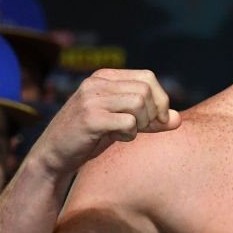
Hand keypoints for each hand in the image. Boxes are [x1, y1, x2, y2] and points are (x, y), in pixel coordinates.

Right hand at [34, 69, 181, 176]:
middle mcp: (97, 82)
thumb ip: (150, 120)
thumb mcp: (123, 124)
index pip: (148, 77)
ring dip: (140, 123)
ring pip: (139, 103)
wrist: (55, 155)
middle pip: (146, 90)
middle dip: (151, 114)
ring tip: (126, 133)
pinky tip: (116, 138)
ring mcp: (92, 99)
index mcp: (105, 77)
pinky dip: (129, 134)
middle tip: (139, 129)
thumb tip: (178, 119)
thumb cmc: (90, 138)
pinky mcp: (90, 118)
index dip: (160, 100)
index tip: (157, 121)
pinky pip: (128, 122)